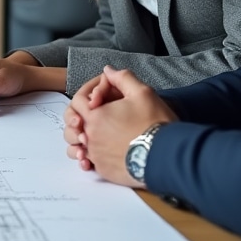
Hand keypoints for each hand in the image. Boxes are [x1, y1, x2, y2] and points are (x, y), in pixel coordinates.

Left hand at [63, 66, 176, 185]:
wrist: (167, 156)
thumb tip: (108, 70)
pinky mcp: (104, 170)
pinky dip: (91, 156)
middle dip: (82, 115)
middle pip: (73, 123)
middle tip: (97, 113)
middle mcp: (90, 136)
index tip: (102, 94)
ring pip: (77, 145)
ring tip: (97, 134)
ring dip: (83, 137)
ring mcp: (96, 155)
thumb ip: (122, 78)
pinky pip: (89, 162)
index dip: (89, 93)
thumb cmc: (155, 124)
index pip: (78, 100)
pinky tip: (103, 151)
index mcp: (94, 116)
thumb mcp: (142, 93)